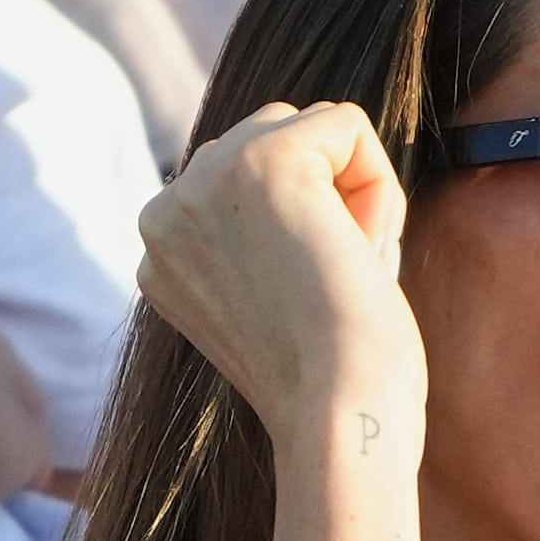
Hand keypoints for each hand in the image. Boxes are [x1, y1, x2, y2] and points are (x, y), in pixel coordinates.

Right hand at [136, 99, 426, 446]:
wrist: (337, 415)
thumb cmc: (328, 382)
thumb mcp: (268, 299)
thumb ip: (257, 237)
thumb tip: (306, 179)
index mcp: (160, 252)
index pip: (242, 185)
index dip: (301, 233)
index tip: (306, 304)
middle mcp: (165, 212)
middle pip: (271, 141)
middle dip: (325, 202)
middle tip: (334, 286)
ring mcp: (205, 179)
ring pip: (308, 128)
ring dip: (353, 192)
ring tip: (347, 267)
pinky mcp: (263, 158)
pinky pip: (346, 125)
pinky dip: (378, 183)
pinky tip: (362, 251)